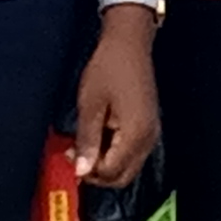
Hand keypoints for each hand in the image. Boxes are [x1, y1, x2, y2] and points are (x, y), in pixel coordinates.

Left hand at [72, 4, 161, 187]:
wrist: (129, 43)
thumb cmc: (108, 68)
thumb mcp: (90, 105)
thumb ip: (87, 140)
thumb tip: (81, 171)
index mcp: (135, 134)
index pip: (111, 172)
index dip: (88, 171)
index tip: (69, 155)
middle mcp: (148, 139)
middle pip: (123, 177)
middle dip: (97, 173)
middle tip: (76, 154)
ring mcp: (151, 133)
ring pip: (127, 167)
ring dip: (105, 163)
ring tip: (84, 143)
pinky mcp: (148, 127)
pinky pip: (131, 152)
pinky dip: (114, 152)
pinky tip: (98, 135)